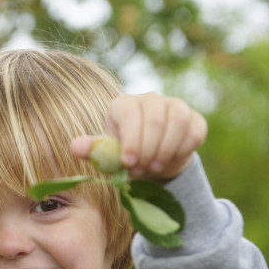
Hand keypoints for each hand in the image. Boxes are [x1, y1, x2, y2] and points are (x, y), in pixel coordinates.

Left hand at [70, 92, 206, 180]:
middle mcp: (150, 99)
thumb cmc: (125, 153)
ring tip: (154, 166)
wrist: (152, 159)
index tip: (128, 163)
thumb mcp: (107, 154)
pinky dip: (182, 150)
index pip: (129, 114)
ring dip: (165, 149)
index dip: (130, 140)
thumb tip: (74, 147)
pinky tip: (169, 159)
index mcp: (124, 104)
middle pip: (154, 119)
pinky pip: (194, 131)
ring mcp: (175, 105)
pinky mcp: (194, 118)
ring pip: (177, 121)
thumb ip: (92, 149)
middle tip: (140, 170)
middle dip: (147, 149)